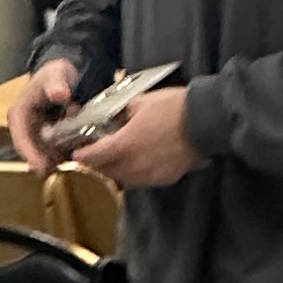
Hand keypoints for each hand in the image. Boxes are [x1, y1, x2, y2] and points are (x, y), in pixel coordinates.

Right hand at [9, 57, 82, 170]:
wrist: (66, 77)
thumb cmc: (57, 75)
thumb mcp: (56, 74)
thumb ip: (56, 83)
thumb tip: (59, 94)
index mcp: (20, 114)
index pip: (20, 137)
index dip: (29, 153)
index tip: (40, 166)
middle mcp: (24, 128)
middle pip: (31, 151)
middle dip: (45, 161)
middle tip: (61, 166)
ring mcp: (36, 136)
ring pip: (43, 155)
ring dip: (56, 159)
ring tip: (71, 158)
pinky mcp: (49, 141)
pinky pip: (55, 153)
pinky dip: (65, 156)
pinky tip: (77, 156)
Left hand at [75, 88, 203, 192]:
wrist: (205, 122)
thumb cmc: (173, 108)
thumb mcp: (140, 102)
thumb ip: (120, 112)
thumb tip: (111, 115)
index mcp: (124, 145)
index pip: (93, 157)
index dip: (82, 155)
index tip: (78, 152)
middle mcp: (133, 166)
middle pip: (106, 171)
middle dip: (98, 163)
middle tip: (96, 153)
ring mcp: (150, 176)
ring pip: (124, 179)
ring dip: (117, 170)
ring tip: (118, 158)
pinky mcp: (165, 179)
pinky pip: (142, 180)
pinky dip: (136, 173)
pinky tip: (141, 161)